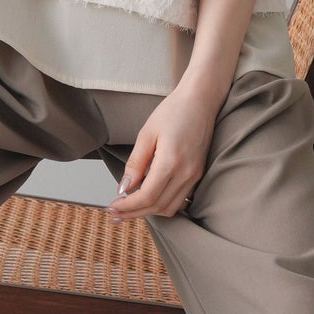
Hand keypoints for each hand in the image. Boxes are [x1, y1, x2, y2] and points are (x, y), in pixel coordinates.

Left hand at [107, 83, 218, 220]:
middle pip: (158, 206)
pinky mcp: (198, 174)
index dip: (128, 206)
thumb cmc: (173, 111)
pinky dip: (162, 204)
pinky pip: (180, 200)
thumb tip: (123, 187)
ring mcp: (195, 175)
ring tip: (128, 209)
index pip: (147, 196)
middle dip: (134, 213)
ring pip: (170, 207)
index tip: (112, 207)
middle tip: (114, 213)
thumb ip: (136, 163)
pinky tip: (148, 200)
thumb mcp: (147, 133)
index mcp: (171, 161)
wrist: (201, 100)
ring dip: (149, 212)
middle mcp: (186, 173)